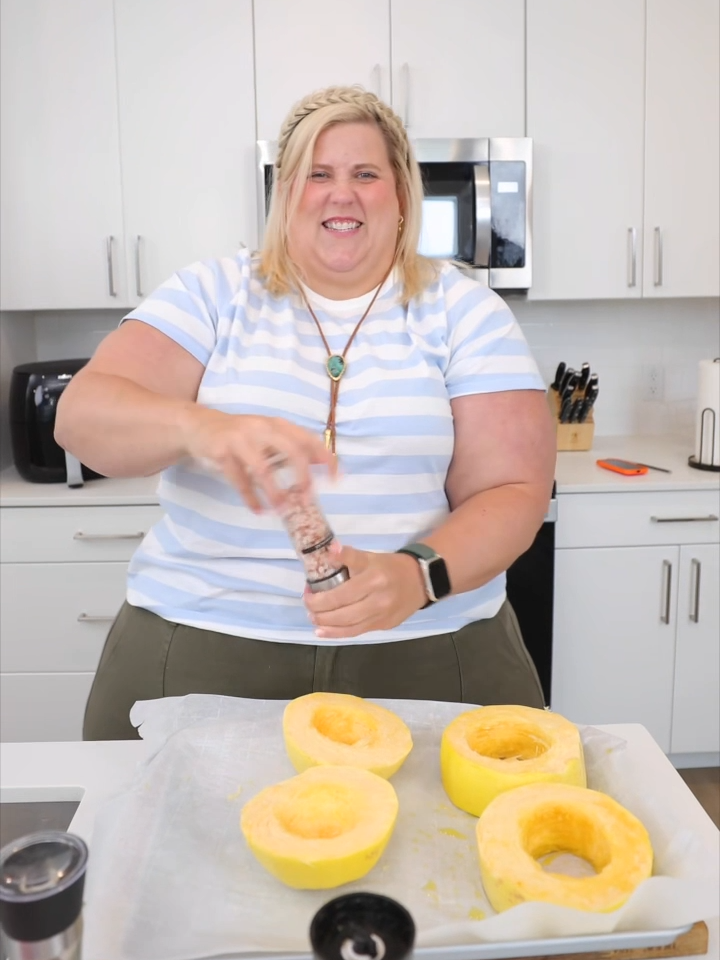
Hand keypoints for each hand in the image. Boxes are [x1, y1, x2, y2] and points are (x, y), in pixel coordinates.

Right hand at [180, 407, 335, 511]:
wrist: (198, 425)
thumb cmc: (240, 434)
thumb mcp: (268, 435)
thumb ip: (292, 447)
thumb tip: (323, 462)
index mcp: (277, 424)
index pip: (308, 439)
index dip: (325, 458)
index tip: (337, 478)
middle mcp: (262, 428)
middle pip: (290, 450)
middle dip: (302, 476)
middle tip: (307, 497)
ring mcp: (240, 439)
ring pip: (263, 468)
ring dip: (274, 491)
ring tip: (281, 510)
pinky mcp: (222, 452)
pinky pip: (239, 479)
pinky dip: (250, 497)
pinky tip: (258, 509)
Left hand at [304, 542, 427, 638]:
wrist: (421, 580)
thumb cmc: (391, 566)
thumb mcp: (370, 556)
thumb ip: (349, 556)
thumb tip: (329, 550)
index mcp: (373, 580)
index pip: (340, 594)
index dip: (319, 598)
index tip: (307, 592)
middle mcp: (378, 601)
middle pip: (342, 613)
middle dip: (319, 612)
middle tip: (308, 606)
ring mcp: (381, 617)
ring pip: (348, 627)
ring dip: (326, 625)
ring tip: (313, 619)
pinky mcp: (383, 626)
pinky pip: (357, 632)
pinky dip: (338, 634)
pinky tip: (324, 631)